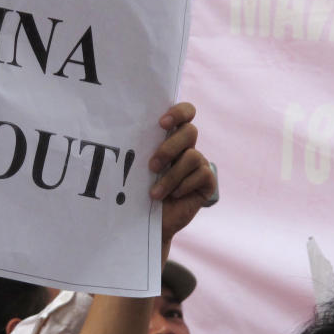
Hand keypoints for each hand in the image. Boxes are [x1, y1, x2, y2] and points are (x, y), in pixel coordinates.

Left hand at [149, 102, 216, 243]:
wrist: (149, 222)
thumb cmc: (139, 192)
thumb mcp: (137, 169)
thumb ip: (141, 151)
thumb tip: (125, 137)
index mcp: (170, 138)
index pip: (185, 113)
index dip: (178, 112)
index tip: (161, 123)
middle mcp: (187, 147)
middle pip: (190, 131)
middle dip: (169, 148)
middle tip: (152, 166)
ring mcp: (199, 164)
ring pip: (193, 156)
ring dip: (171, 176)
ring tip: (155, 193)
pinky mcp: (207, 181)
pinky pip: (202, 174)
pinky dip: (184, 185)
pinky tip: (174, 196)